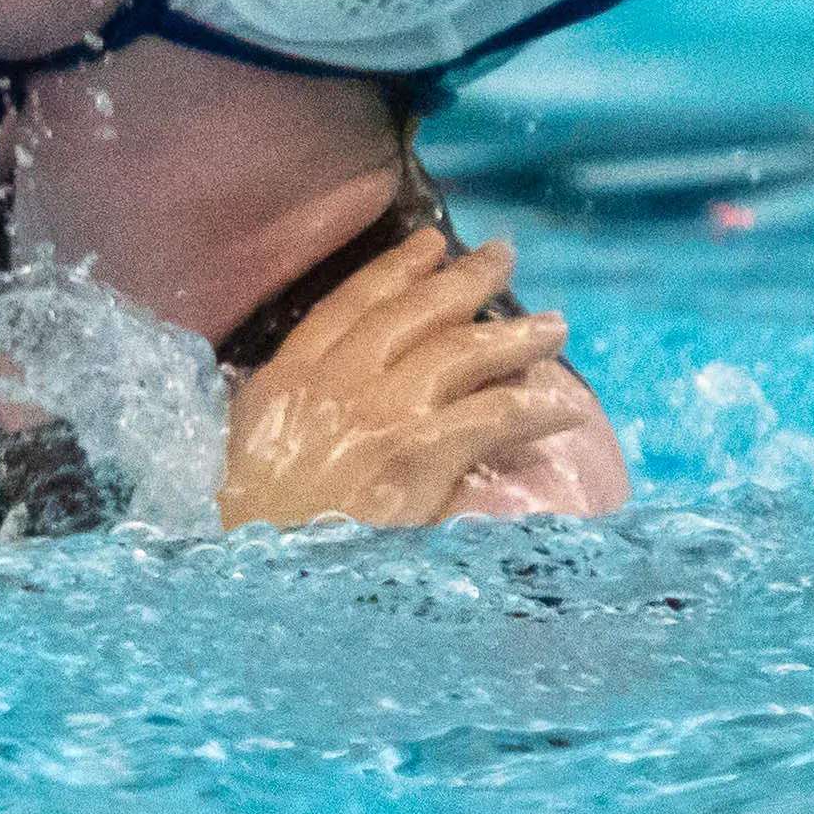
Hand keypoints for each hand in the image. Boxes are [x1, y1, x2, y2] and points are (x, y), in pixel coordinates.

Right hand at [211, 227, 579, 531]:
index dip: (396, 270)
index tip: (431, 244)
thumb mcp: (255, 444)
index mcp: (289, 376)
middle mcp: (335, 381)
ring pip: (459, 354)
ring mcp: (378, 413)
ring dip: (514, 335)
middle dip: (464, 279)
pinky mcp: (416, 455)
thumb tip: (345, 390)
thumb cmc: (250, 523)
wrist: (251, 569)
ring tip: (555, 325)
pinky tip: (563, 406)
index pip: (351, 304)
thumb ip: (299, 408)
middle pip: (413, 314)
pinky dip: (532, 407)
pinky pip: (489, 416)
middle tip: (504, 255)